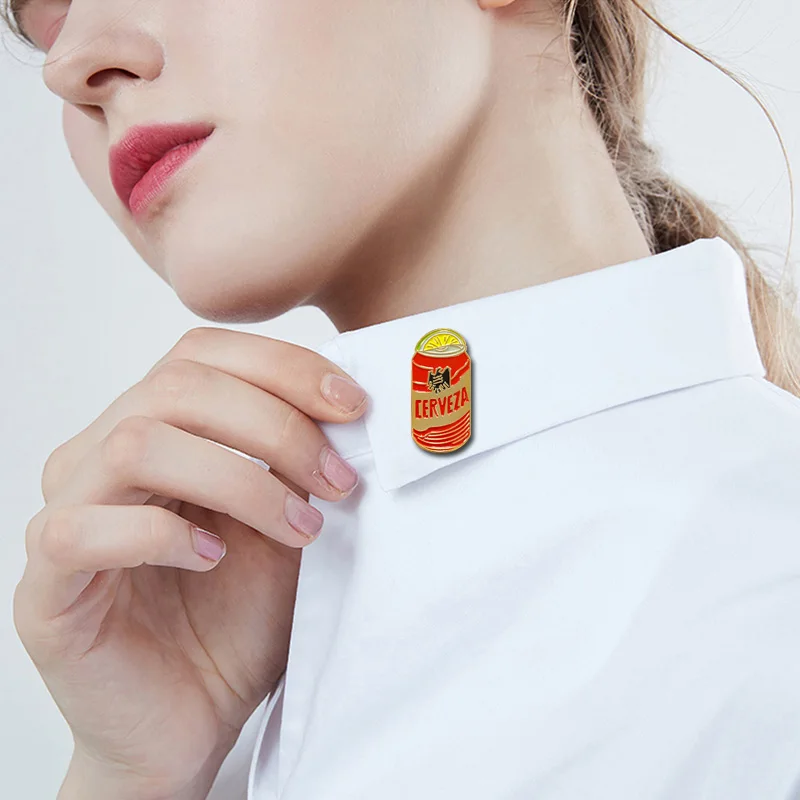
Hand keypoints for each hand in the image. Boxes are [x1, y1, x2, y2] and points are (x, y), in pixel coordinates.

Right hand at [14, 327, 367, 797]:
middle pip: (176, 387)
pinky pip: (82, 530)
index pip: (202, 354)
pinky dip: (161, 535)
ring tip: (299, 527)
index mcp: (154, 430)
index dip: (281, 366)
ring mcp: (65, 516)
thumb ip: (298, 463)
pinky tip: (213, 559)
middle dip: (276, 425)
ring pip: (137, 444)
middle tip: (339, 479)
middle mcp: (99, 458)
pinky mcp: (45, 588)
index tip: (351, 405)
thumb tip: (344, 406)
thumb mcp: (286, 523)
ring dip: (238, 481)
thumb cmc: (239, 620)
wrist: (194, 720)